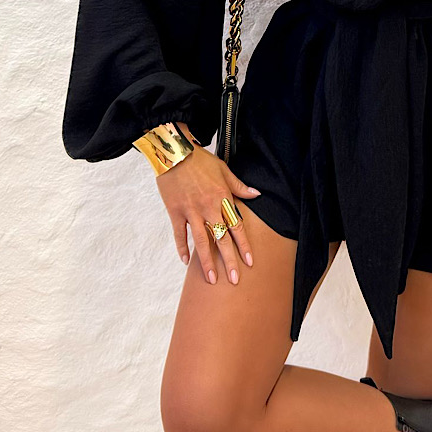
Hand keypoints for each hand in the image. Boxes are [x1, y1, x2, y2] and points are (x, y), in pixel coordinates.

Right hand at [156, 142, 258, 285]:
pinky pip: (179, 234)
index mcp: (222, 198)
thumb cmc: (200, 160)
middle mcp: (208, 208)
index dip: (243, 245)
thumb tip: (256, 194)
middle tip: (234, 280)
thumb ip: (239, 186)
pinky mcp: (175, 212)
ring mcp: (190, 211)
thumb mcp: (224, 170)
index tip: (249, 262)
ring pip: (200, 241)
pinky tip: (185, 262)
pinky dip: (182, 248)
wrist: (174, 152)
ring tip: (211, 279)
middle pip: (221, 239)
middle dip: (228, 260)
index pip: (236, 226)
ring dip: (206, 261)